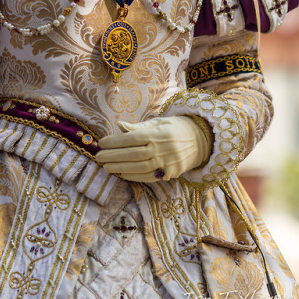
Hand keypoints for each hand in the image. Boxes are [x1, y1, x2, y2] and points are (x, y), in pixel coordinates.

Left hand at [96, 116, 211, 182]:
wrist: (201, 140)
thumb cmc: (175, 128)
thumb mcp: (158, 122)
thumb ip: (138, 127)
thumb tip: (119, 126)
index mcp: (158, 133)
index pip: (132, 138)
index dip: (115, 141)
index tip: (101, 143)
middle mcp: (163, 148)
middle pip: (133, 154)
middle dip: (114, 156)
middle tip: (98, 157)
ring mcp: (168, 162)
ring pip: (140, 167)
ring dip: (121, 168)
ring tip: (106, 167)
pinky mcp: (171, 173)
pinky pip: (150, 177)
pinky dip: (134, 176)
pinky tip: (122, 173)